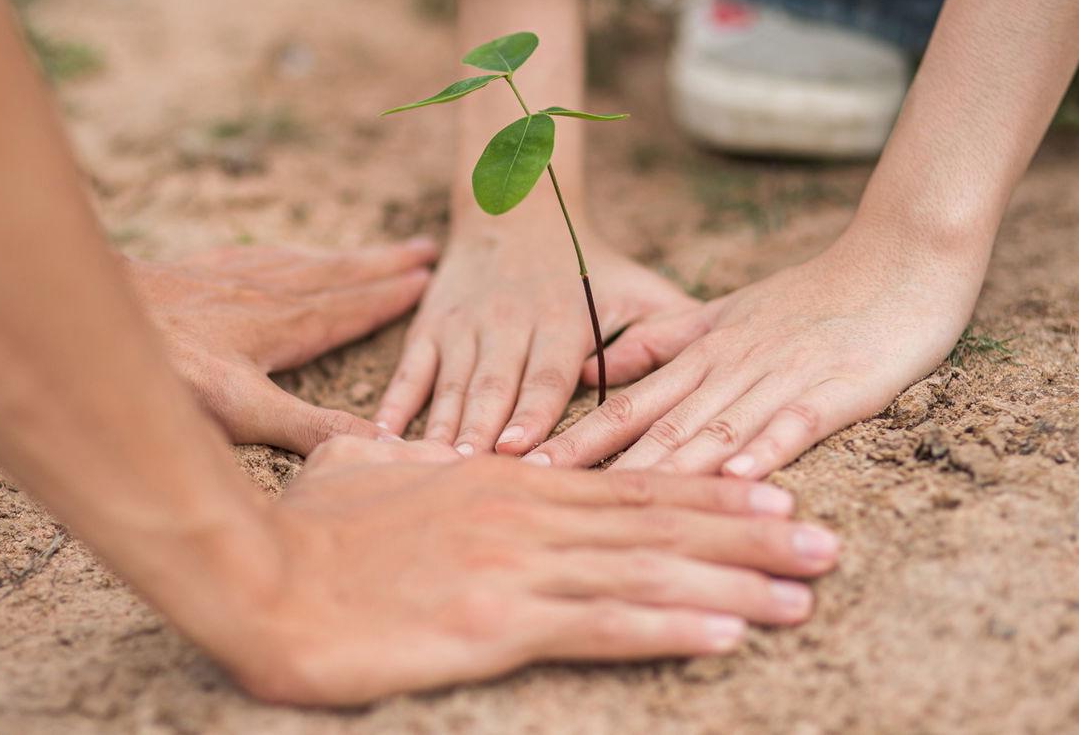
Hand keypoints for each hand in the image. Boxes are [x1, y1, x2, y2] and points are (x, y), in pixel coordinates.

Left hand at [125, 240, 437, 453]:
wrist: (80, 314)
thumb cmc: (160, 367)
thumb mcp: (242, 411)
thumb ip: (310, 427)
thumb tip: (380, 444)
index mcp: (280, 326)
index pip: (348, 309)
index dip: (387, 297)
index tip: (426, 279)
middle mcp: (258, 295)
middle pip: (331, 276)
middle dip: (377, 266)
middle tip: (421, 249)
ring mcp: (219, 279)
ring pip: (293, 262)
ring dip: (335, 258)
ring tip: (363, 251)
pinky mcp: (181, 273)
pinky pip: (246, 256)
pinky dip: (274, 254)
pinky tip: (268, 256)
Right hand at [215, 436, 836, 704]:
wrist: (252, 571)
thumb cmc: (301, 528)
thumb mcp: (360, 469)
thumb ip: (405, 452)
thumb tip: (415, 446)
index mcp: (504, 481)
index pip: (627, 481)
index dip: (705, 489)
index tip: (769, 494)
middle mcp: (527, 513)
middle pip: (659, 520)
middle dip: (749, 532)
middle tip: (826, 542)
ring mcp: (515, 564)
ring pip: (648, 567)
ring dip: (735, 581)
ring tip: (806, 591)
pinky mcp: (494, 618)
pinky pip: (600, 621)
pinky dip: (670, 625)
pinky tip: (728, 633)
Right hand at [373, 219, 698, 455]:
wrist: (518, 205)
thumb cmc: (589, 263)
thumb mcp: (639, 287)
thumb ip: (672, 330)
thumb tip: (718, 372)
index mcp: (562, 322)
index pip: (546, 376)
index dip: (532, 414)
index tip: (518, 451)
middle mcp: (509, 324)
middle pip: (493, 387)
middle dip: (480, 433)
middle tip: (468, 477)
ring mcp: (464, 327)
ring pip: (449, 384)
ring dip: (439, 427)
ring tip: (428, 470)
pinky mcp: (431, 328)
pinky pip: (410, 370)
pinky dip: (395, 405)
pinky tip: (382, 440)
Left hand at [529, 230, 985, 476]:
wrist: (902, 256)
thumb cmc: (815, 295)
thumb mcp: (725, 316)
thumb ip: (662, 343)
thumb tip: (594, 368)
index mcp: (703, 355)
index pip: (627, 404)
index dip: (575, 438)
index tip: (522, 468)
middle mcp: (731, 367)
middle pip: (656, 425)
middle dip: (597, 465)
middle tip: (539, 496)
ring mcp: (781, 376)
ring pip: (713, 429)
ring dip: (665, 469)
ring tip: (615, 504)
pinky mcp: (837, 387)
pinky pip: (795, 421)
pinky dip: (766, 450)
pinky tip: (736, 482)